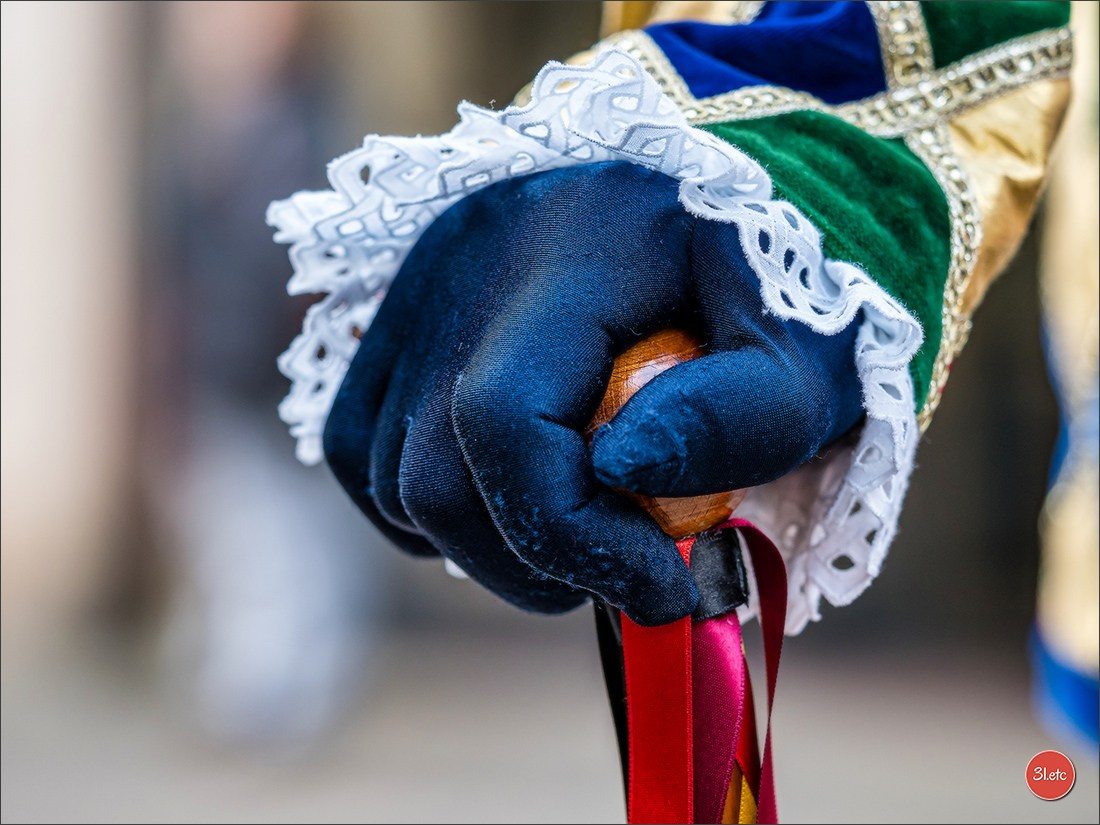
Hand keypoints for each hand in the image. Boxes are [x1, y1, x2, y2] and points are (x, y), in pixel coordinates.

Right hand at [323, 161, 862, 624]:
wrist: (724, 219)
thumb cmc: (777, 291)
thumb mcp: (804, 353)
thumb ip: (738, 416)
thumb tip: (619, 472)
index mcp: (572, 247)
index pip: (504, 418)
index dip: (571, 534)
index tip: (663, 586)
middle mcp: (468, 256)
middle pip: (435, 469)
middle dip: (534, 558)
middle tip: (629, 570)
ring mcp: (421, 284)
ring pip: (386, 474)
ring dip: (483, 540)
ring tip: (578, 532)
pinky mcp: (403, 317)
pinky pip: (360, 446)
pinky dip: (423, 506)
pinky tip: (506, 504)